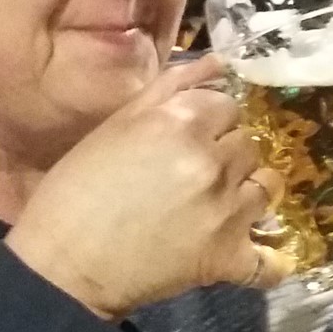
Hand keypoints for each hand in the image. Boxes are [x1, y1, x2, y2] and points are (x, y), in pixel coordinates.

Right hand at [5, 54, 288, 320]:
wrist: (61, 267)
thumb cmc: (75, 191)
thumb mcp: (116, 125)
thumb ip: (171, 87)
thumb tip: (219, 64)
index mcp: (182, 122)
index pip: (228, 105)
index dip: (210, 121)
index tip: (188, 139)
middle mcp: (213, 161)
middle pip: (249, 143)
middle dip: (228, 154)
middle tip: (194, 174)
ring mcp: (227, 210)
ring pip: (268, 187)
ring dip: (249, 194)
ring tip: (219, 206)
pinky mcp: (228, 256)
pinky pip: (271, 261)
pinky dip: (269, 262)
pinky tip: (259, 256)